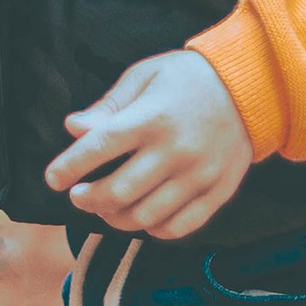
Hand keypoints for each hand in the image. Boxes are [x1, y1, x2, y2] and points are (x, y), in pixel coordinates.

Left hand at [47, 50, 252, 242]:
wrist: (253, 86)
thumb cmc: (188, 77)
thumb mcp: (144, 76)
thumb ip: (109, 106)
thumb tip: (73, 128)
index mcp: (152, 116)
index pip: (100, 147)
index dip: (69, 166)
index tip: (52, 179)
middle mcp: (176, 150)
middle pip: (118, 190)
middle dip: (88, 198)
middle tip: (78, 195)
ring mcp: (199, 175)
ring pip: (145, 215)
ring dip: (115, 218)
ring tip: (104, 208)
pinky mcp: (218, 192)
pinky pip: (180, 226)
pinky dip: (153, 229)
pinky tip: (141, 217)